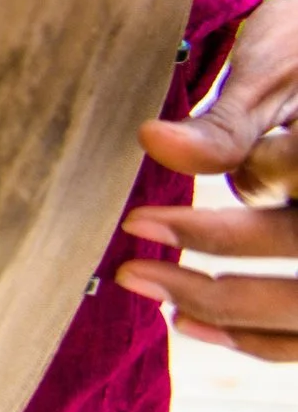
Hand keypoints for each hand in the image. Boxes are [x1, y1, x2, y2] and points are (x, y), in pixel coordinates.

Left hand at [128, 0, 297, 360]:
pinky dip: (255, 339)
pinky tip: (187, 319)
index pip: (297, 170)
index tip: (160, 165)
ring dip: (225, 308)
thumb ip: (225, 125)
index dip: (251, 173)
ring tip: (143, 283)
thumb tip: (151, 141)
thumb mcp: (274, 73)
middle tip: (131, 240)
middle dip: (215, 251)